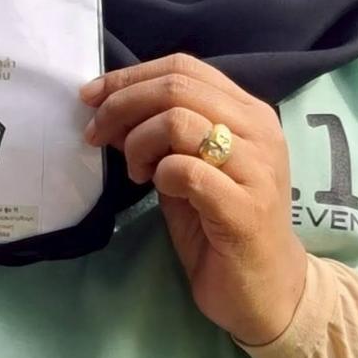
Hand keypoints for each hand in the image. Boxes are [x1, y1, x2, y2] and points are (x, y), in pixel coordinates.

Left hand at [80, 54, 306, 345]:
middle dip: (122, 104)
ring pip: (178, 121)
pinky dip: (159, 174)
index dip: (130, 76)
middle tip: (97, 134)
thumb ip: (163, 133)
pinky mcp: (245, 208)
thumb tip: (111, 106)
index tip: (91, 96)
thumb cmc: (220, 226)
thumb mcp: (189, 167)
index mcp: (249, 112)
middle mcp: (259, 131)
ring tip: (135, 171)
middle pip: (177, 87)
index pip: (185, 67)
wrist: (266, 290)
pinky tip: (156, 189)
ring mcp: (257, 168)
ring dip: (139, 141)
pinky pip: (185, 170)